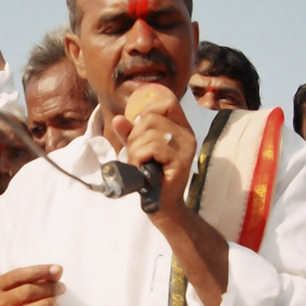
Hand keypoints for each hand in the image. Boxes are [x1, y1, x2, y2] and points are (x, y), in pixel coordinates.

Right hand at [0, 264, 62, 305]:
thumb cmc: (26, 300)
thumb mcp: (31, 285)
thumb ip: (43, 277)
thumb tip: (57, 270)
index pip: (18, 275)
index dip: (39, 271)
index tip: (57, 270)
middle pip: (26, 292)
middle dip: (48, 288)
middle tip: (61, 288)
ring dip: (48, 305)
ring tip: (57, 303)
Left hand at [110, 84, 196, 219]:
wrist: (161, 205)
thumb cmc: (150, 175)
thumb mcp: (138, 149)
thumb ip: (129, 133)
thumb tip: (118, 119)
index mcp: (180, 127)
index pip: (167, 101)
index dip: (146, 110)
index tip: (137, 127)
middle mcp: (187, 134)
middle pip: (150, 117)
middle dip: (134, 136)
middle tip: (136, 154)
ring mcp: (186, 147)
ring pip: (148, 132)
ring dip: (135, 149)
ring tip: (140, 163)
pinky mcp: (181, 161)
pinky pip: (152, 147)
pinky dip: (139, 157)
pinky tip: (143, 168)